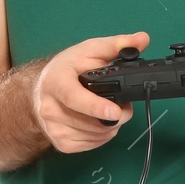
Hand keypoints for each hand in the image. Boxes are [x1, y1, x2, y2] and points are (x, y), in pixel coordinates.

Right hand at [32, 31, 150, 152]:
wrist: (41, 90)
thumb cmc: (66, 69)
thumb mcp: (89, 50)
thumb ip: (116, 45)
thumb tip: (142, 39)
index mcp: (55, 82)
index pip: (74, 98)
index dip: (96, 107)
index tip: (115, 111)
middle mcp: (50, 108)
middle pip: (92, 122)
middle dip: (117, 115)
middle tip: (124, 104)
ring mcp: (54, 130)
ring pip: (97, 135)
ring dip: (112, 125)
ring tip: (110, 110)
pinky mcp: (61, 144)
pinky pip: (93, 144)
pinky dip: (103, 135)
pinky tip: (100, 121)